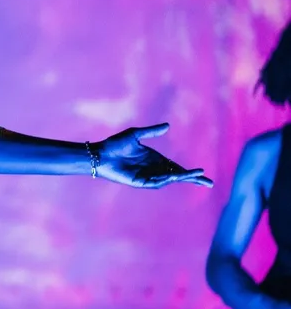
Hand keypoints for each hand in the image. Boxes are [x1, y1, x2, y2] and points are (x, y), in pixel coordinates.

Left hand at [94, 123, 213, 188]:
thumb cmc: (115, 144)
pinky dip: (166, 179)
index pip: (176, 167)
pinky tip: (174, 176)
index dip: (189, 172)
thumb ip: (152, 131)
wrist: (100, 154)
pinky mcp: (139, 182)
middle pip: (177, 176)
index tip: (202, 173)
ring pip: (168, 179)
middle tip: (209, 183)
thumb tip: (167, 126)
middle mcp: (153, 169)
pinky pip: (155, 182)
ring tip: (195, 175)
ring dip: (181, 177)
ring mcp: (147, 176)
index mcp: (155, 159)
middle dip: (192, 179)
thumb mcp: (136, 134)